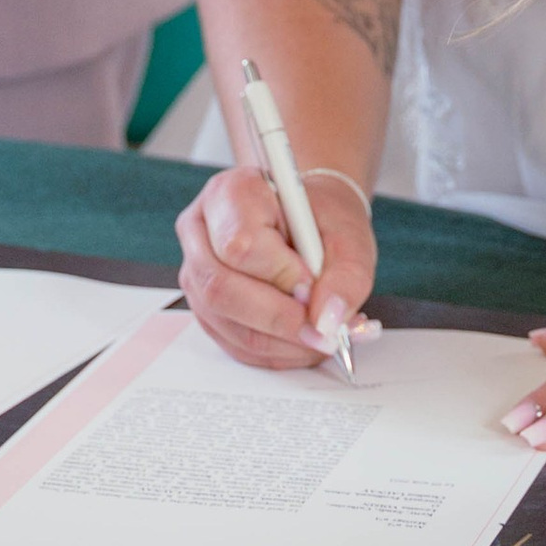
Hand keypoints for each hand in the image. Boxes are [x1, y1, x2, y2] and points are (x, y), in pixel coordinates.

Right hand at [178, 163, 379, 374]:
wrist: (309, 223)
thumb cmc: (322, 220)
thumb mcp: (350, 236)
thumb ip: (345, 277)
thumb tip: (326, 321)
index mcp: (231, 193)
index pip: (241, 244)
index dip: (281, 274)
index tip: (315, 286)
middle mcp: (200, 230)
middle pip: (221, 287)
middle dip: (278, 318)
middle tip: (322, 330)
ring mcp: (195, 271)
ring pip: (224, 320)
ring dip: (279, 341)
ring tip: (320, 337)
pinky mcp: (203, 306)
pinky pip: (230, 342)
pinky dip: (272, 351)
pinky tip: (301, 343)